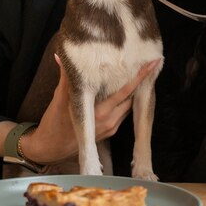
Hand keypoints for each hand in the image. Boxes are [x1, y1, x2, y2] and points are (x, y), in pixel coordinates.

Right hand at [20, 57, 160, 163]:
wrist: (51, 147)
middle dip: (139, 83)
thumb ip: (66, 78)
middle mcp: (109, 121)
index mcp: (100, 112)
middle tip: (144, 64)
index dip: (140, 77)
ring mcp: (111, 128)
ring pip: (129, 107)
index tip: (153, 64)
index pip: (126, 91)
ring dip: (132, 93)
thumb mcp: (59, 98)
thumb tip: (62, 57)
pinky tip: (124, 92)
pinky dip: (125, 102)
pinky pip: (123, 114)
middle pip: (132, 98)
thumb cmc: (54, 123)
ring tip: (136, 76)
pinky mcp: (110, 132)